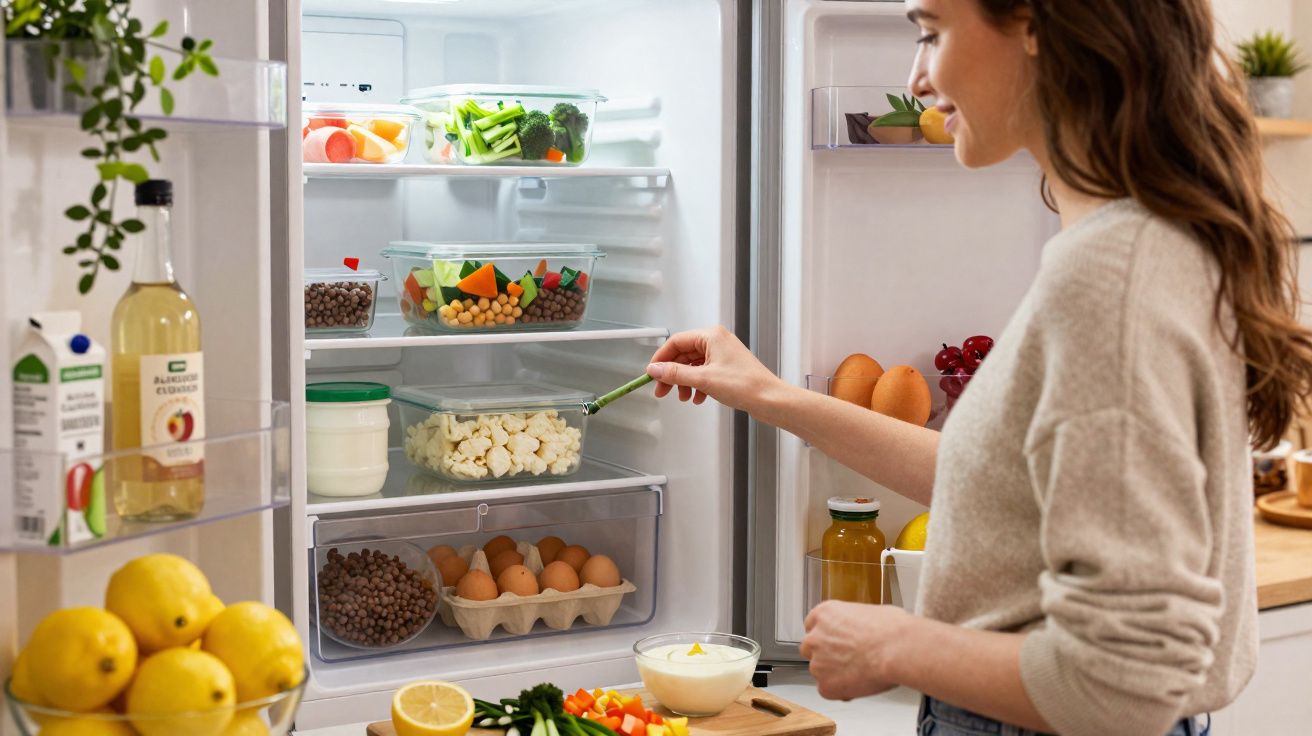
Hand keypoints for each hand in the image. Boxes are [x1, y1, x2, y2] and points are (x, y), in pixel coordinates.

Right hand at [645, 326, 783, 414]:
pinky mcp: (727, 368)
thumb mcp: (703, 379)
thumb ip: (675, 373)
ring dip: (684, 382)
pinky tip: (698, 398)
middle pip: (683, 355)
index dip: (661, 359)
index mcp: (711, 336)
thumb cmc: (744, 385)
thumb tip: (655, 369)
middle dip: (672, 374)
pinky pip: (704, 373)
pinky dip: (697, 385)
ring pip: (693, 366)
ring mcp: (723, 354)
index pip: (676, 342)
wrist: (769, 399)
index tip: (652, 373)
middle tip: (662, 390)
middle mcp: (717, 341)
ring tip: (684, 397)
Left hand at [800, 600, 910, 700]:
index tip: (836, 642)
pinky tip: (859, 684)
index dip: (827, 636)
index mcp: (823, 614)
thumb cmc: (891, 629)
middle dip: (826, 655)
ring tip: (860, 672)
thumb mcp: (868, 612)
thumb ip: (852, 623)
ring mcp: (818, 663)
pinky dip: (841, 690)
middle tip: (848, 659)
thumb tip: (860, 630)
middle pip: (811, 649)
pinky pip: (828, 690)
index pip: (812, 626)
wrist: (898, 649)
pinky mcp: (825, 686)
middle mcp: (815, 637)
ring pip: (820, 672)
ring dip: (834, 673)